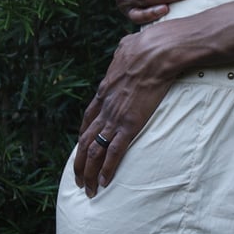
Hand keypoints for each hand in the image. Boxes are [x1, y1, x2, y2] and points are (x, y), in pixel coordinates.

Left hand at [74, 22, 175, 196]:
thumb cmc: (146, 45)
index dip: (84, 135)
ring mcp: (115, 117)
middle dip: (79, 161)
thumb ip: (124, 51)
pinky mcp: (129, 125)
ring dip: (89, 172)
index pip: (88, 118)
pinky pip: (114, 153)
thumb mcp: (127, 46)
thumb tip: (127, 46)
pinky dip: (106, 169)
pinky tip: (103, 183)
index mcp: (104, 90)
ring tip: (87, 188)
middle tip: (78, 178)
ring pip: (94, 151)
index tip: (82, 147)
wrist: (156, 51)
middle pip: (84, 139)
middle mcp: (105, 107)